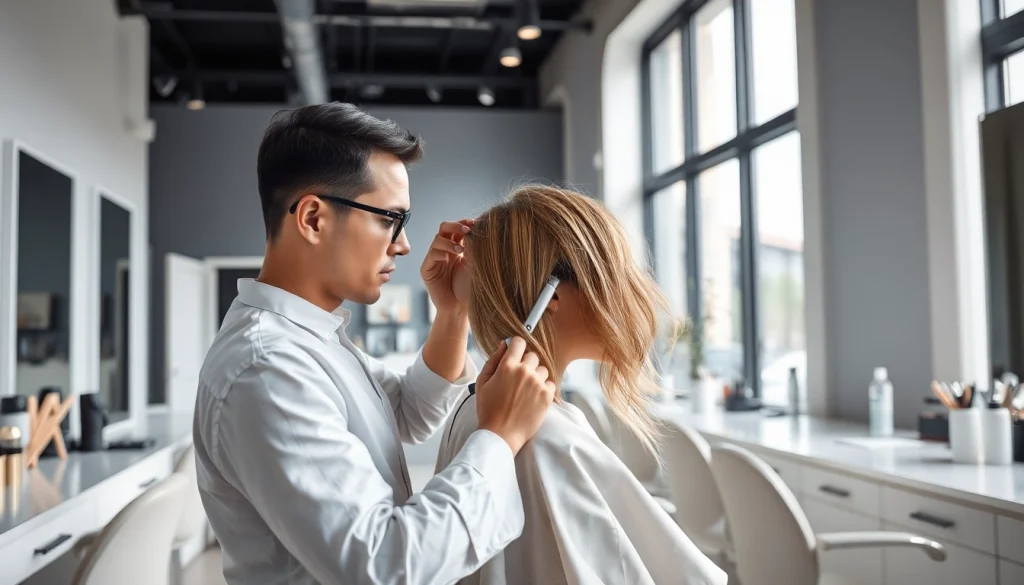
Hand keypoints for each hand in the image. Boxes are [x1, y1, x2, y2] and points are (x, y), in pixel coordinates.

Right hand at [421, 219, 473, 314]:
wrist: (461, 309)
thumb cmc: (471, 288)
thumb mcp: (475, 264)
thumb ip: (474, 247)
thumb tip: (477, 227)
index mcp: (457, 247)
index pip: (457, 229)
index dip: (464, 223)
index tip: (475, 223)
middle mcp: (444, 251)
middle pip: (444, 228)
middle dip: (455, 226)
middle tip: (467, 229)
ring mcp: (434, 259)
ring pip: (438, 239)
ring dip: (450, 241)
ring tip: (462, 249)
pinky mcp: (427, 269)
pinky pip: (432, 254)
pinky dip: (441, 251)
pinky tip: (452, 256)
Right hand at [475, 337, 556, 454]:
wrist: (500, 434)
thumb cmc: (488, 409)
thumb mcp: (482, 382)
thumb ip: (493, 360)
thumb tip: (504, 344)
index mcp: (507, 366)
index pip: (519, 342)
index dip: (517, 346)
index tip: (516, 354)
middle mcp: (524, 372)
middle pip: (533, 355)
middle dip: (526, 363)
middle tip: (519, 378)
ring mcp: (537, 384)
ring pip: (543, 369)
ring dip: (536, 376)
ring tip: (526, 390)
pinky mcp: (547, 396)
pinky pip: (550, 383)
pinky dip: (544, 388)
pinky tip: (533, 397)